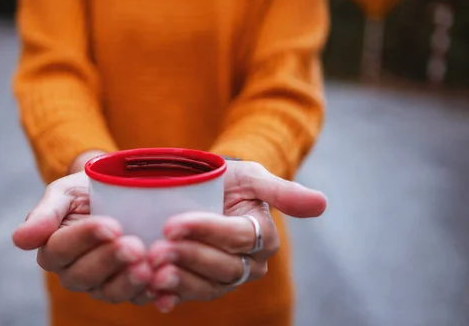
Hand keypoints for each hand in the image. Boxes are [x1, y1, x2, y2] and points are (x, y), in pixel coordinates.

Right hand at [12, 171, 153, 304]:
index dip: (85, 238)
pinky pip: (139, 298)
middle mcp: (74, 272)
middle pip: (85, 275)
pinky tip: (166, 289)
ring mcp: (102, 284)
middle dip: (110, 261)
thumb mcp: (64, 193)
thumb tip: (20, 239)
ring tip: (147, 266)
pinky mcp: (129, 290)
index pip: (62, 249)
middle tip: (134, 246)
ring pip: (110, 292)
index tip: (110, 225)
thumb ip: (45, 214)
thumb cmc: (86, 191)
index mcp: (54, 249)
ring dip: (129, 282)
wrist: (119, 193)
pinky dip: (153, 295)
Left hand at [146, 161, 326, 312]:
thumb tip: (322, 203)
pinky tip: (155, 294)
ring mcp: (224, 278)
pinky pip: (190, 297)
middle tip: (157, 249)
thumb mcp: (251, 177)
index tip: (174, 223)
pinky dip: (172, 297)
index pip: (238, 238)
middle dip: (189, 257)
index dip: (207, 232)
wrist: (199, 190)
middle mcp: (249, 264)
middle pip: (223, 267)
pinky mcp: (201, 286)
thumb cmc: (227, 180)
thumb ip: (281, 191)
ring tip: (151, 271)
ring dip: (179, 281)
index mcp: (263, 237)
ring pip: (208, 287)